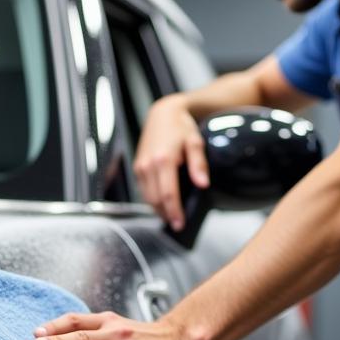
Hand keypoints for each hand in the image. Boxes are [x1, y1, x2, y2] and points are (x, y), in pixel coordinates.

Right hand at [134, 96, 209, 230]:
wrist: (163, 114)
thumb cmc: (180, 127)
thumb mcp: (195, 142)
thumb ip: (198, 164)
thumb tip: (202, 184)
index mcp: (163, 160)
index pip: (168, 194)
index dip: (174, 212)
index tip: (180, 224)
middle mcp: (148, 165)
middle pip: (156, 200)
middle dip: (166, 214)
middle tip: (178, 225)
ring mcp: (140, 167)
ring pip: (147, 197)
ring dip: (158, 210)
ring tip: (171, 217)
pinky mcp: (137, 167)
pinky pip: (143, 190)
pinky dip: (152, 200)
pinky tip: (163, 204)